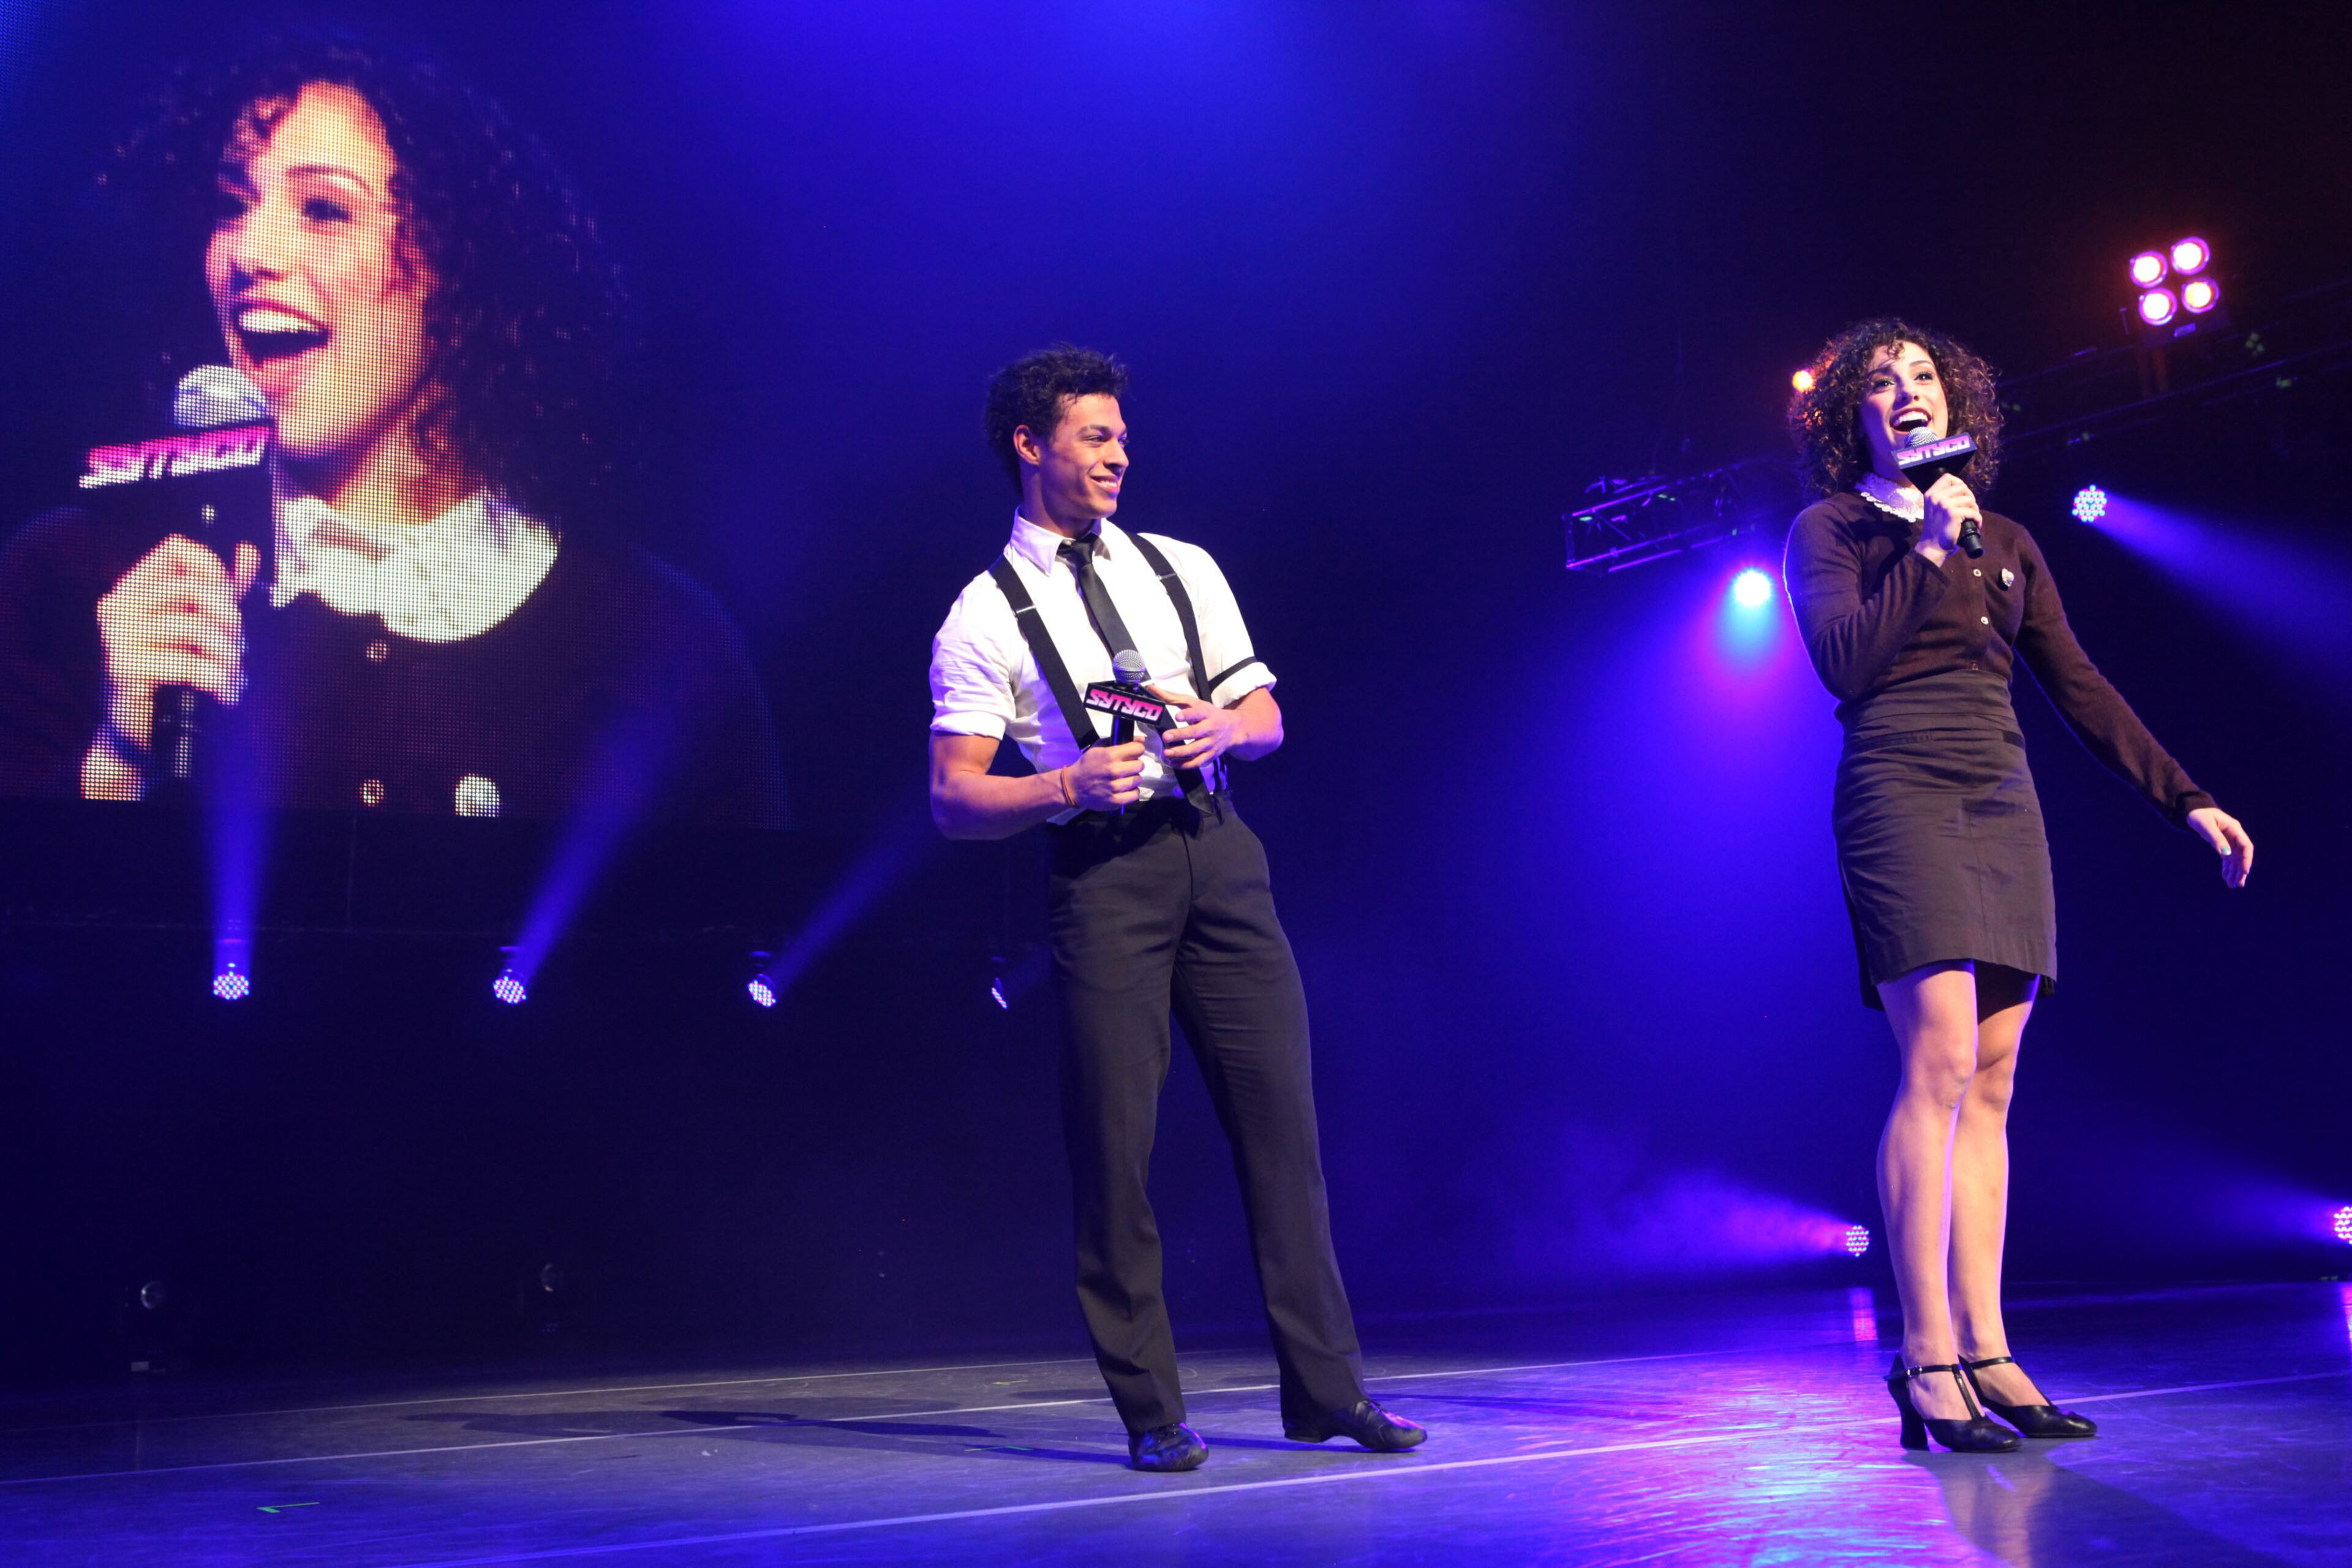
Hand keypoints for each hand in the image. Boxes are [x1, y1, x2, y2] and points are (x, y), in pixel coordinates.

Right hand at [94, 536, 260, 752]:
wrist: (141, 731)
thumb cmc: (173, 674)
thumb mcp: (202, 625)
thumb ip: (223, 588)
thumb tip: (248, 550)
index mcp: (134, 588)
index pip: (176, 550)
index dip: (214, 570)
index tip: (231, 601)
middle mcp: (120, 604)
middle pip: (195, 587)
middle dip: (230, 620)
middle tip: (238, 650)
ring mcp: (117, 634)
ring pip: (197, 626)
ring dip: (228, 656)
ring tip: (233, 677)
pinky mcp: (124, 667)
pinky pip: (188, 663)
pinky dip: (216, 680)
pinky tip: (222, 693)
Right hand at [1067, 740, 1145, 810]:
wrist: (1073, 786)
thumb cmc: (1087, 765)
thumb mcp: (1098, 747)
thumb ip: (1119, 741)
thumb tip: (1141, 740)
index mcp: (1110, 755)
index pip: (1138, 749)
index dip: (1136, 750)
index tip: (1132, 753)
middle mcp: (1114, 770)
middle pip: (1140, 765)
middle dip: (1134, 765)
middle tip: (1125, 767)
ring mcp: (1115, 787)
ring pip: (1138, 780)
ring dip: (1132, 779)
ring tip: (1122, 778)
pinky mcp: (1115, 801)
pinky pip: (1135, 794)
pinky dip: (1131, 792)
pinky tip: (1123, 789)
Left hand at [1151, 688, 1248, 770]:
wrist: (1232, 729)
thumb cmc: (1209, 714)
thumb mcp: (1195, 703)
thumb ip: (1173, 697)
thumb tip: (1152, 688)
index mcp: (1207, 713)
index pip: (1198, 712)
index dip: (1188, 714)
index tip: (1178, 716)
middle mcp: (1210, 728)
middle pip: (1196, 732)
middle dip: (1180, 735)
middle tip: (1166, 736)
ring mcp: (1211, 743)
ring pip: (1196, 749)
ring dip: (1181, 752)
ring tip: (1166, 753)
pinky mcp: (1210, 755)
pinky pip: (1197, 762)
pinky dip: (1185, 765)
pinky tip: (1173, 763)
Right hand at [1916, 473, 1980, 561]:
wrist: (1933, 546)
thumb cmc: (1936, 530)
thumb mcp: (1934, 509)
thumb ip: (1942, 498)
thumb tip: (1962, 490)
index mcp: (1930, 494)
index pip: (1948, 477)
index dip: (1959, 483)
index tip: (1963, 495)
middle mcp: (1936, 497)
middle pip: (1962, 487)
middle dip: (1970, 497)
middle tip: (1970, 509)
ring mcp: (1944, 504)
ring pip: (1969, 500)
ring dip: (1975, 509)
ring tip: (1972, 518)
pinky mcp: (1953, 513)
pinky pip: (1973, 512)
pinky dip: (1977, 519)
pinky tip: (1976, 525)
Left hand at [2185, 806, 2252, 887]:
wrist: (2192, 811)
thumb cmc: (2199, 816)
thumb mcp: (2206, 826)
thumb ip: (2216, 839)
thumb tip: (2226, 854)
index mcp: (2234, 829)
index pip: (2246, 846)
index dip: (2247, 859)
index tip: (2245, 872)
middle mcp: (2235, 835)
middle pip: (2242, 855)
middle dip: (2241, 870)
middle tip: (2238, 884)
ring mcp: (2230, 841)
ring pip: (2235, 859)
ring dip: (2234, 872)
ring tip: (2232, 885)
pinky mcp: (2223, 845)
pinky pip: (2227, 859)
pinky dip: (2227, 868)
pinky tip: (2226, 878)